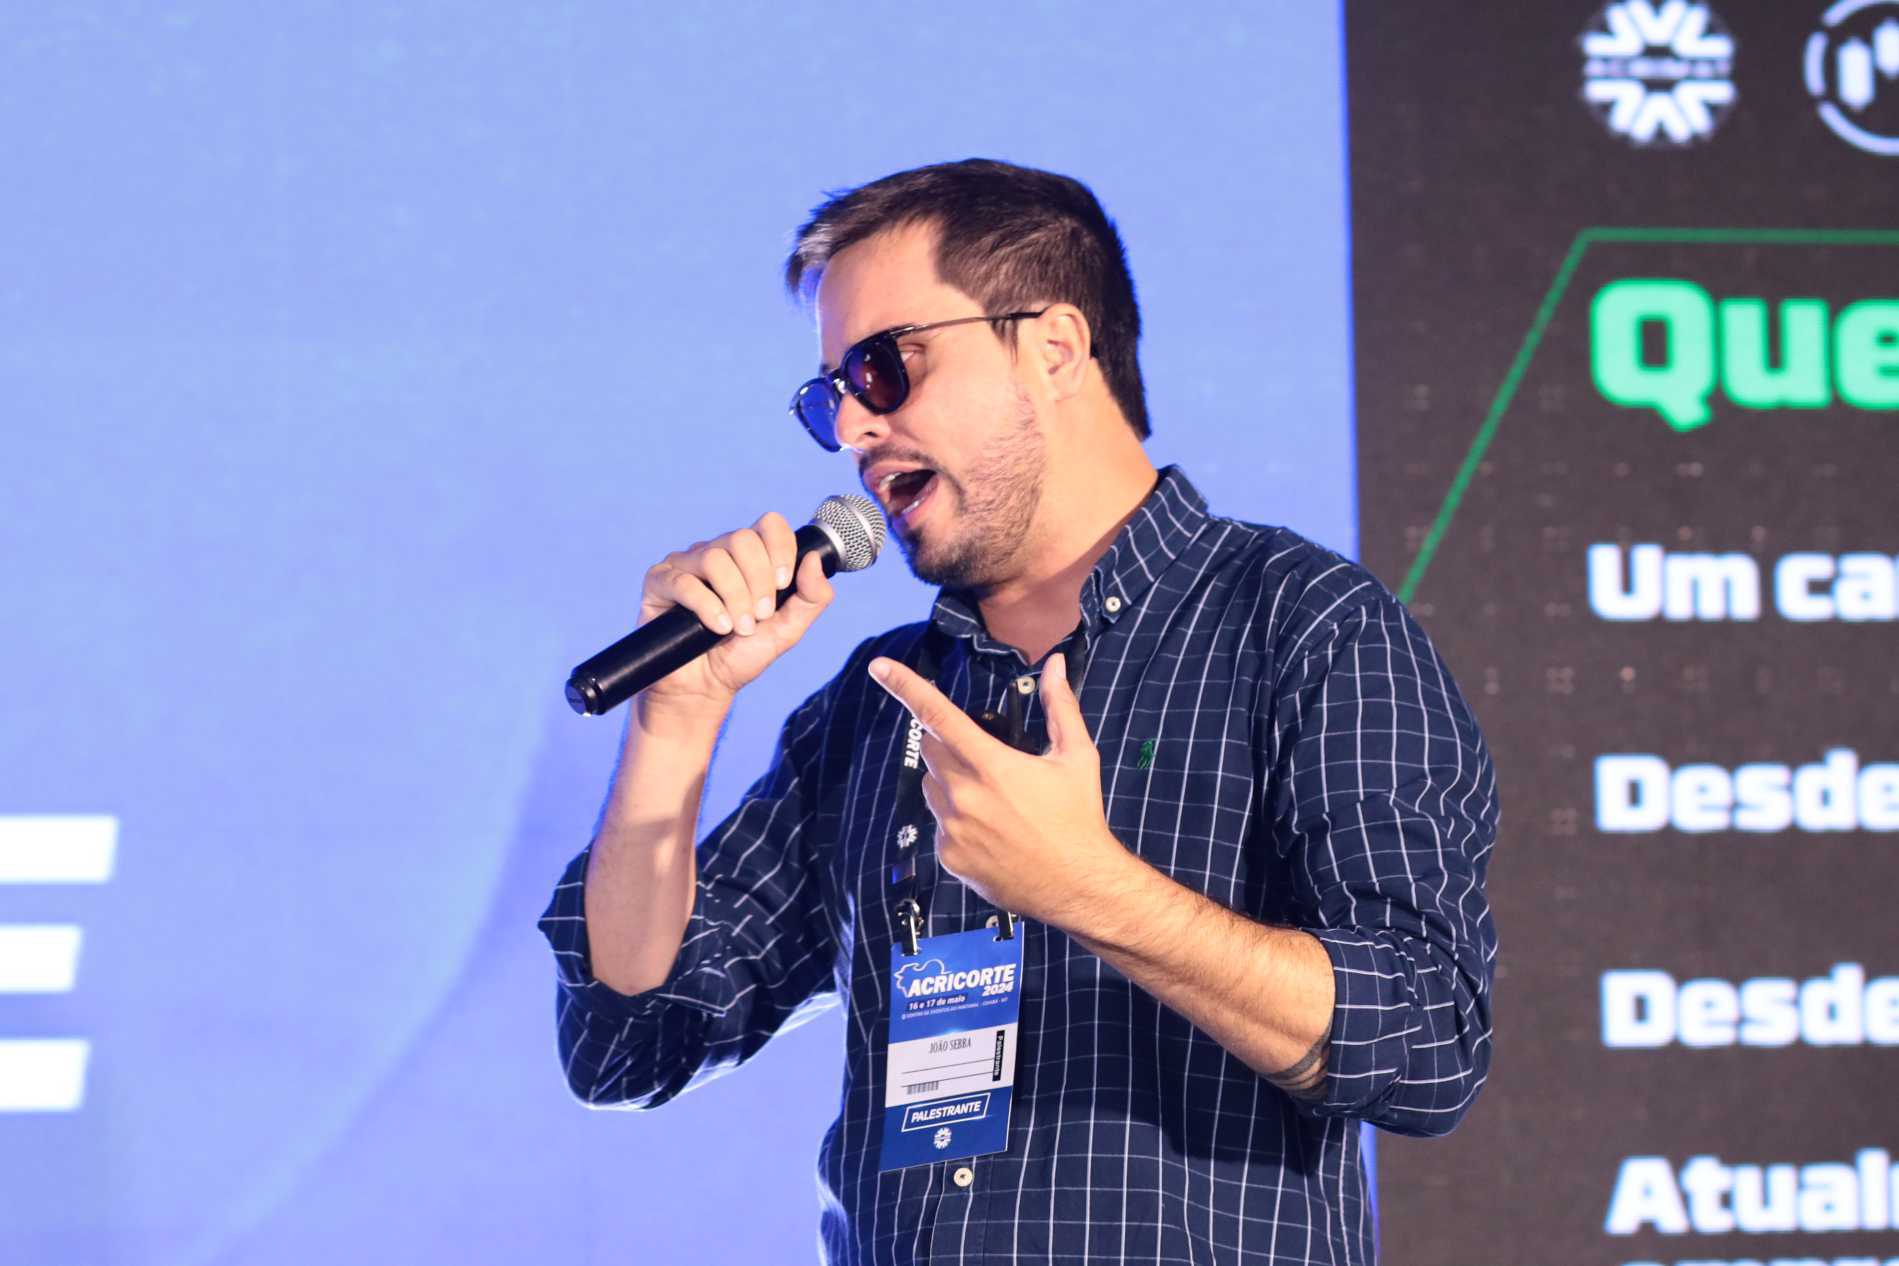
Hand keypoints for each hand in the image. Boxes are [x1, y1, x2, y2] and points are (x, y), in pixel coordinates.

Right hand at [636, 513, 833, 726]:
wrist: (705, 687)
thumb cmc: (743, 655)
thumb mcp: (788, 630)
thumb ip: (811, 598)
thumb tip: (814, 560)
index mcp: (749, 557)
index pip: (769, 525)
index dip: (780, 548)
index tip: (782, 584)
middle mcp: (717, 553)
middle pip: (742, 538)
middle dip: (758, 580)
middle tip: (760, 615)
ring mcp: (686, 565)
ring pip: (715, 558)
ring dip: (735, 597)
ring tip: (738, 628)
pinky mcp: (660, 583)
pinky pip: (684, 581)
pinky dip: (707, 606)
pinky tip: (717, 628)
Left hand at [866, 652, 1129, 927]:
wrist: (1078, 886)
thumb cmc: (1078, 818)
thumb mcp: (1076, 757)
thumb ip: (1059, 706)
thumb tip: (1053, 664)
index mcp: (991, 766)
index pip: (939, 716)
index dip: (906, 687)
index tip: (880, 667)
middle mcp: (964, 796)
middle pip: (933, 750)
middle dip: (951, 744)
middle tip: (987, 758)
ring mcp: (952, 830)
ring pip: (933, 787)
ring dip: (952, 782)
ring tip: (995, 800)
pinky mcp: (949, 857)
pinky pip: (939, 825)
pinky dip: (957, 820)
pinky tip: (992, 830)